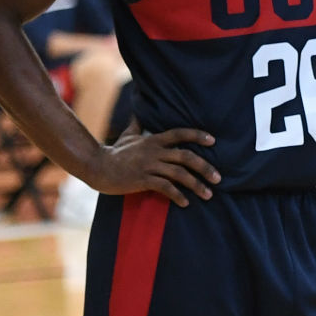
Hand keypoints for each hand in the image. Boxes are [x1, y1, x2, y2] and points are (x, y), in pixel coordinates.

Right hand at [83, 122, 220, 207]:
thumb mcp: (128, 135)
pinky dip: (177, 195)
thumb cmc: (115, 152)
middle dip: (205, 167)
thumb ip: (138, 124)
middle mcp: (154, 151)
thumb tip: (139, 111)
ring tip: (208, 194)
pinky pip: (165, 187)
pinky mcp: (142, 180)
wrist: (97, 166)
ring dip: (196, 185)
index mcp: (154, 140)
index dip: (197, 135)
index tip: (213, 141)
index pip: (180, 133)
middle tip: (218, 178)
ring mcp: (149, 166)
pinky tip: (185, 203)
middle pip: (186, 156)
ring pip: (179, 174)